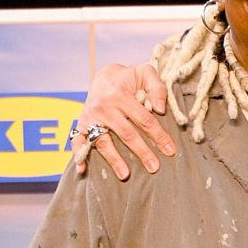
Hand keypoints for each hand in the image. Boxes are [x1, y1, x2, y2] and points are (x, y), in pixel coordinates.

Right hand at [73, 61, 175, 178]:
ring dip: (114, 159)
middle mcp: (104, 106)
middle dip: (142, 151)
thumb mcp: (144, 72)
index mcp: (121, 94)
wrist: (103, 77)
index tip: (170, 150)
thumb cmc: (128, 79)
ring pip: (103, 141)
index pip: (144, 119)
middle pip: (126, 133)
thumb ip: (156, 86)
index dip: (158, 135)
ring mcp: (91, 116)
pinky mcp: (81, 123)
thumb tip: (160, 109)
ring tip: (125, 174)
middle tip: (154, 167)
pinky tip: (83, 170)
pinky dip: (78, 155)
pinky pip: (77, 141)